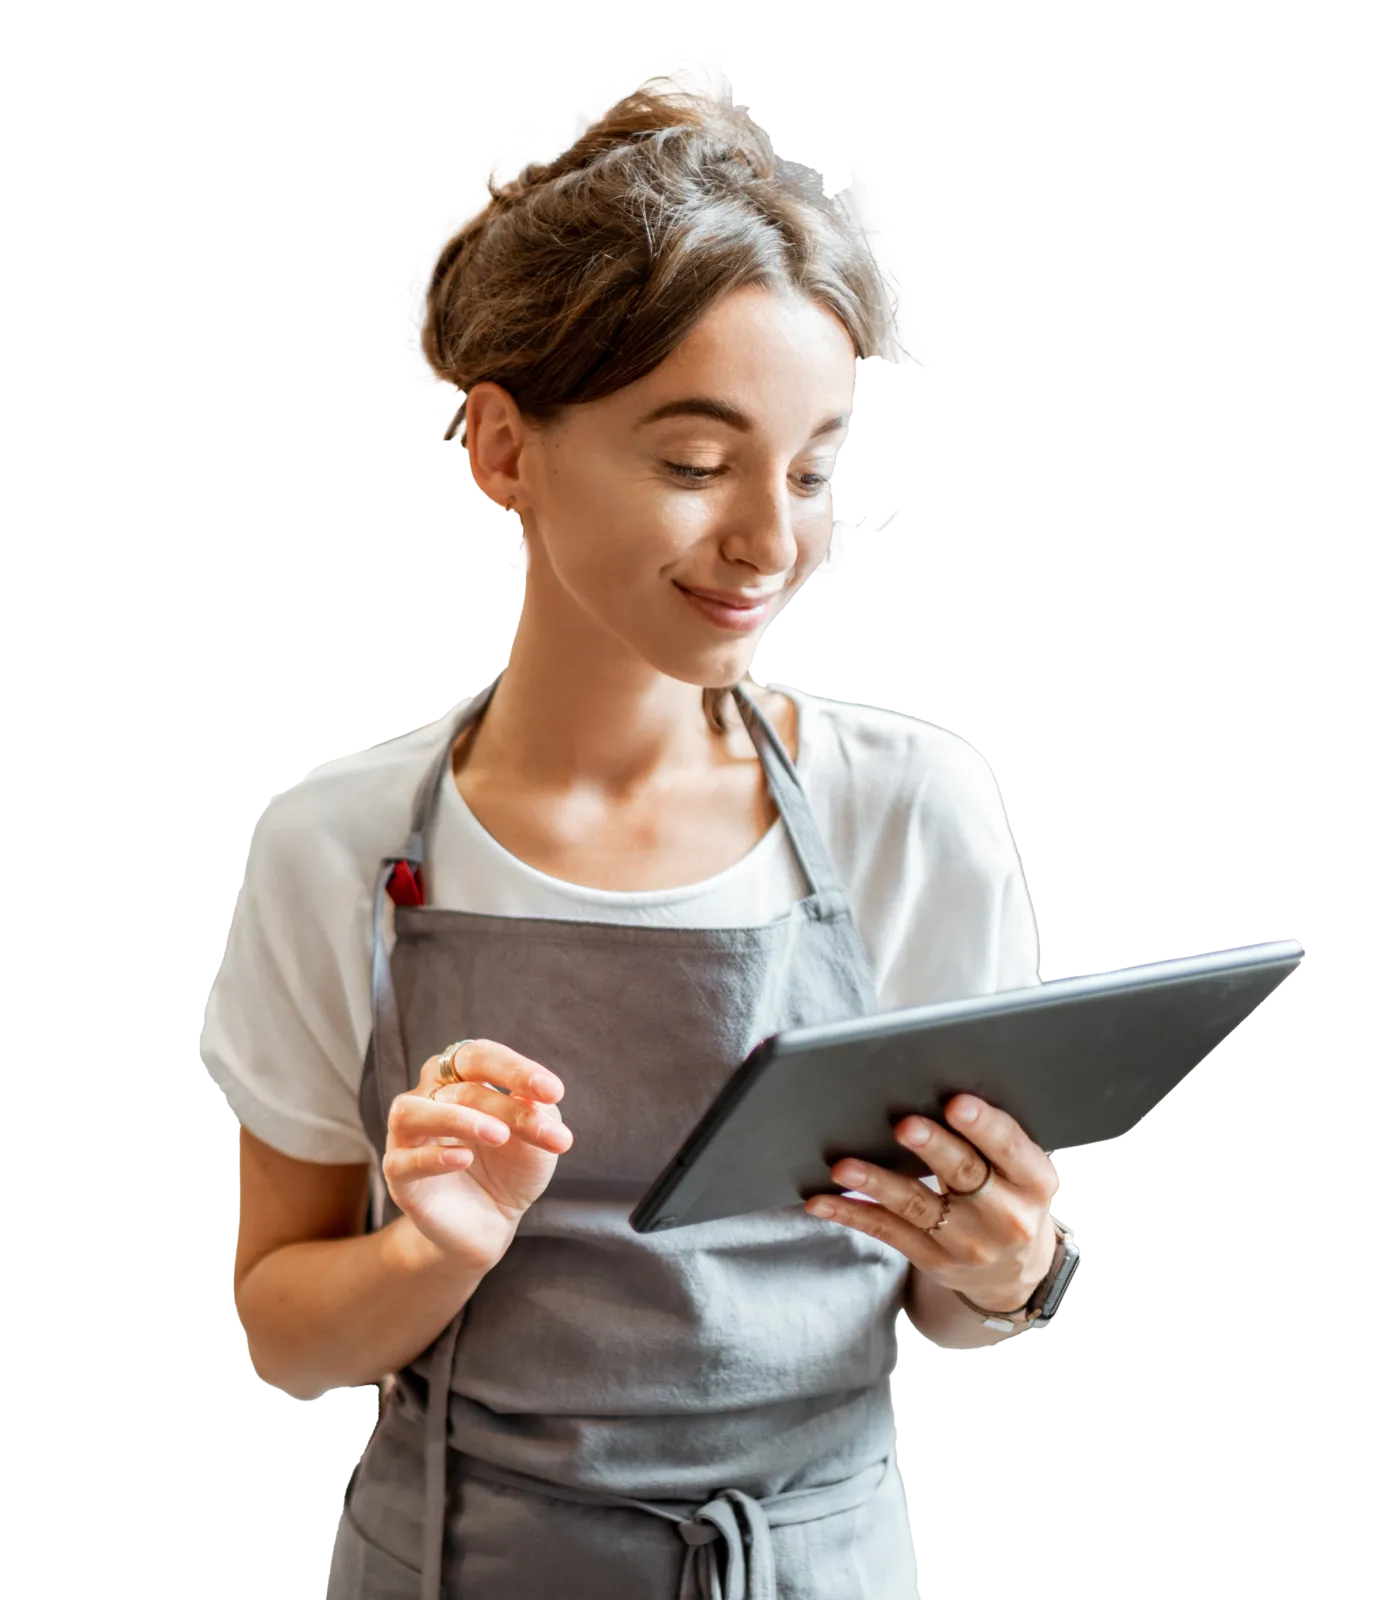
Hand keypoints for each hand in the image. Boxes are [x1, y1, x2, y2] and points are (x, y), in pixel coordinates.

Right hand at [384, 1039, 572, 1273]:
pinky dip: (434, 1157)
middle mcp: (428, 1098)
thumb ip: (537, 1113)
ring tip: (498, 1135)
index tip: (554, 1092)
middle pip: (456, 1084)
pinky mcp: (398, 1176)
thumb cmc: (511, 1167)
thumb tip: (539, 1098)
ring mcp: (407, 1136)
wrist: (492, 1222)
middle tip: (541, 1125)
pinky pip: (403, 1160)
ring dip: (457, 1119)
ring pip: (411, 1112)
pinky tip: (464, 1159)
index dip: (515, 1068)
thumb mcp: (535, 1138)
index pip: (480, 1057)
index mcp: (460, 1077)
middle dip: (503, 1104)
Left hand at [804, 1095, 1058, 1310]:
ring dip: (877, 1183)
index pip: (1010, 1148)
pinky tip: (823, 1201)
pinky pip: (888, 1232)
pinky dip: (852, 1213)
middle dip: (933, 1148)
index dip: (984, 1125)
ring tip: (844, 1166)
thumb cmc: (1009, 1196)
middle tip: (904, 1125)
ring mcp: (968, 1243)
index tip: (956, 1104)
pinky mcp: (933, 1260)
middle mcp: (1006, 1216)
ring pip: (917, 1206)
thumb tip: (933, 1084)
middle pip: (964, 1174)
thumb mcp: (1021, 1170)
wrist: (1014, 1272)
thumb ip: (991, 1137)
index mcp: (1033, 1181)